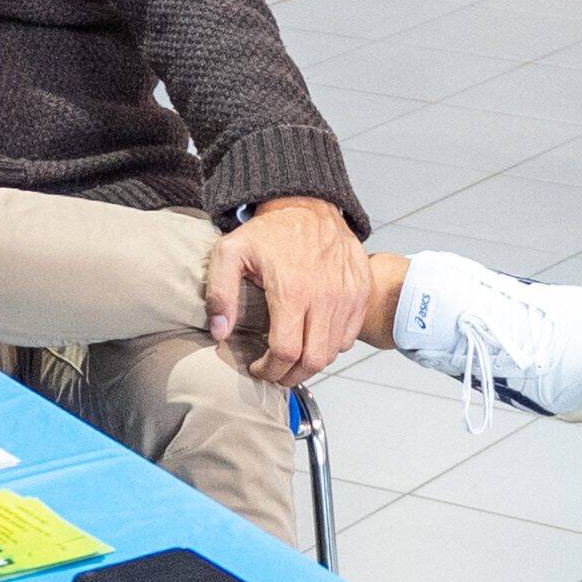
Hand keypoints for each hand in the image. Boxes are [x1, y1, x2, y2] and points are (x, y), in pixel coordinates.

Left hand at [204, 196, 373, 393]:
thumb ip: (219, 293)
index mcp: (292, 291)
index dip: (269, 369)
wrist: (307, 205)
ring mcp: (348, 296)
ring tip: (291, 358)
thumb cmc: (267, 232)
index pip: (285, 352)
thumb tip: (220, 332)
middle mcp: (326, 297)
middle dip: (290, 375)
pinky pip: (350, 336)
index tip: (257, 368)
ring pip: (333, 352)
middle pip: (313, 360)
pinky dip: (332, 345)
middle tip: (275, 372)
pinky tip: (312, 337)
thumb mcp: (229, 252)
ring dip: (310, 363)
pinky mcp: (361, 292)